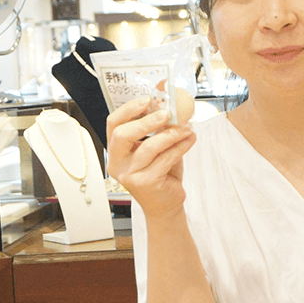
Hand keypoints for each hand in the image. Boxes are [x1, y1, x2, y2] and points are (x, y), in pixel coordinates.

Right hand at [106, 97, 195, 219]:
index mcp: (117, 150)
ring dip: (170, 134)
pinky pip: (165, 159)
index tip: (148, 99)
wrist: (166, 203)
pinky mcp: (145, 183)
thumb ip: (158, 128)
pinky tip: (190, 139)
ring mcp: (129, 174)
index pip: (113, 124)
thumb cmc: (160, 173)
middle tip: (166, 113)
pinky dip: (180, 147)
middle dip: (146, 121)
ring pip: (148, 147)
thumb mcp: (156, 147)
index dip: (129, 109)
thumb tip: (169, 101)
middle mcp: (118, 163)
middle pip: (123, 135)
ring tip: (186, 128)